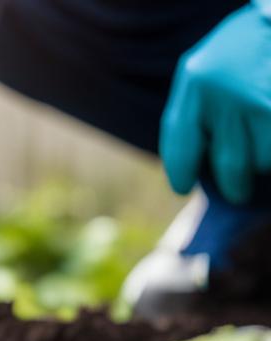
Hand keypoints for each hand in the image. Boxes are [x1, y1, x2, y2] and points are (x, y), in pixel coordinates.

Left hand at [161, 4, 270, 204]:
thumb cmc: (240, 46)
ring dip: (264, 157)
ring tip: (261, 134)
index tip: (182, 187)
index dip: (180, 171)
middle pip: (228, 164)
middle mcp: (227, 96)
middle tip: (236, 192)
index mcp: (196, 83)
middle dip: (233, 184)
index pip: (181, 144)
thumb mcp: (202, 69)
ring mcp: (261, 103)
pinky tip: (265, 127)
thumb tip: (189, 164)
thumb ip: (193, 109)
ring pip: (263, 160)